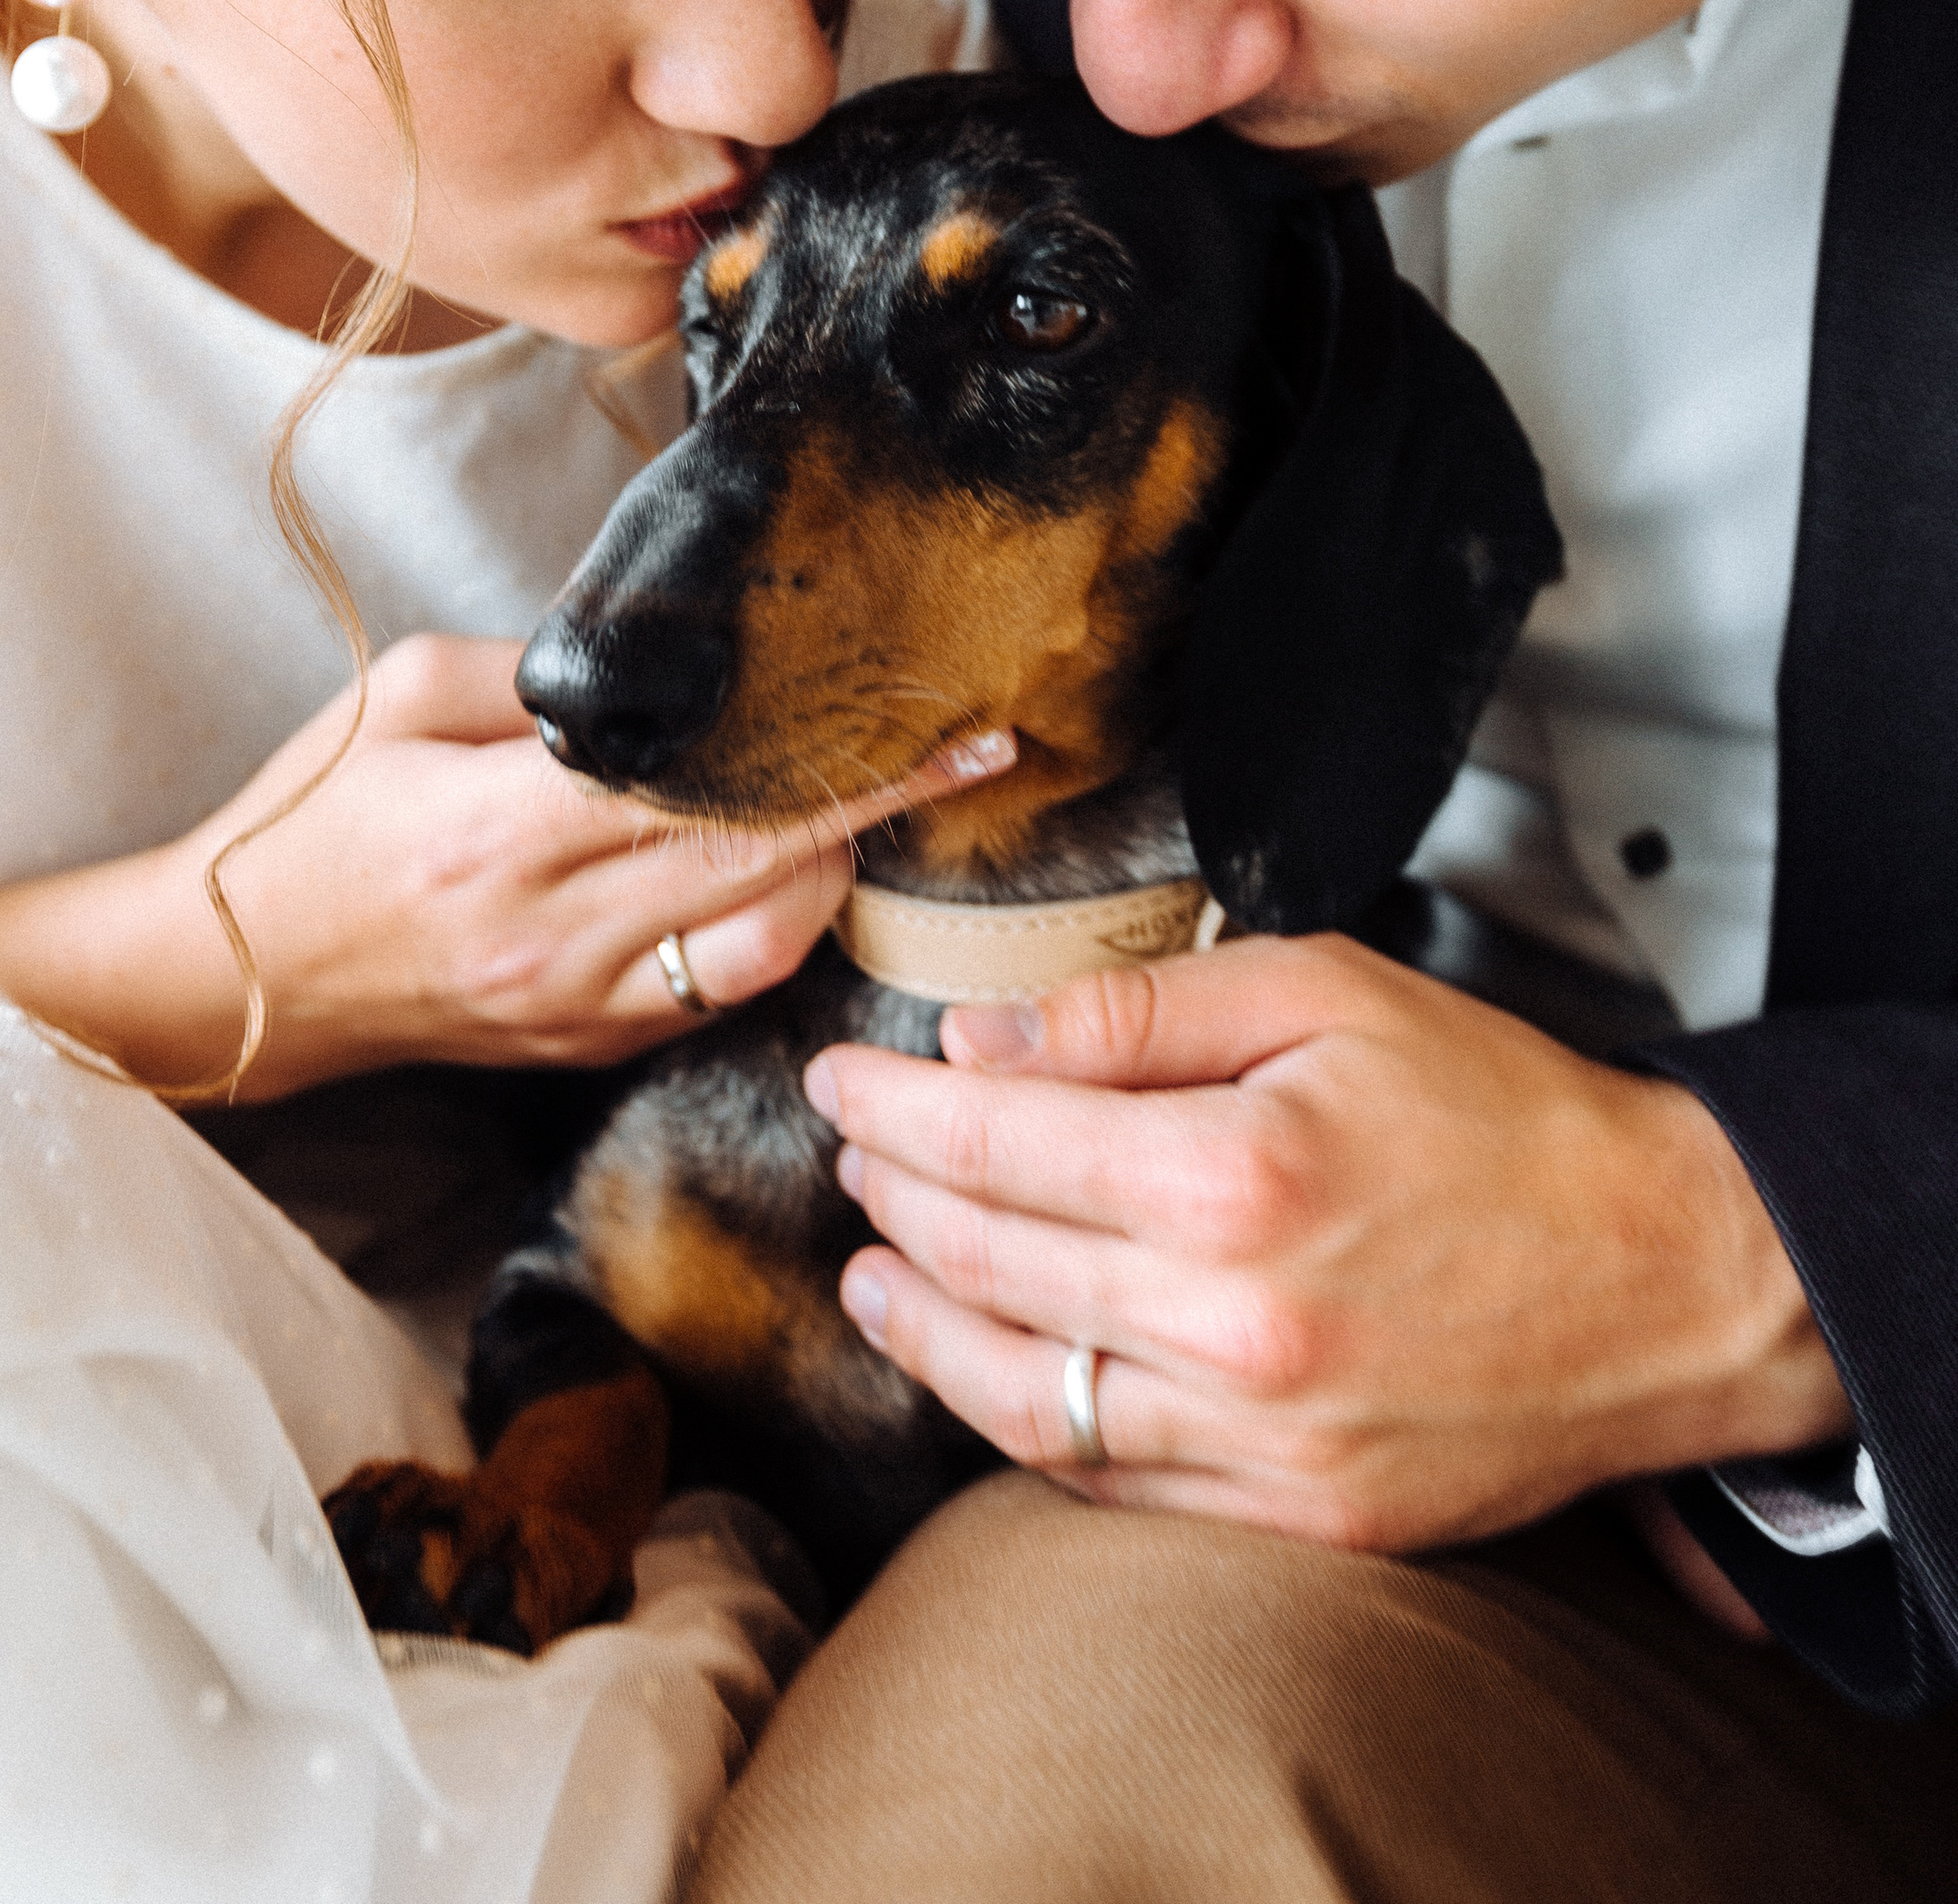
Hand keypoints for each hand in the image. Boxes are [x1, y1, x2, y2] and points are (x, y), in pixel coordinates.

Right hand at [0, 634, 1014, 1099]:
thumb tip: (658, 659)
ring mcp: (573, 1002)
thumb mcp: (403, 696)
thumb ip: (539, 676)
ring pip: (759, 945)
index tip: (944, 723)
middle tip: (965, 749)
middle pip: (762, 869)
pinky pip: (715, 991)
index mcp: (501, 832)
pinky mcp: (583, 1044)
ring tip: (873, 809)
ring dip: (834, 877)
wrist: (234, 977)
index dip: (842, 759)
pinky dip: (772, 931)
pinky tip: (793, 875)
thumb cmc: (311, 816)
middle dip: (879, 810)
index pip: (712, 791)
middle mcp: (550, 932)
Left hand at [804, 934, 1850, 1551]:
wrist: (1664, 1275)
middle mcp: (1232, 1324)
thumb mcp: (1327, 992)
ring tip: (872, 1275)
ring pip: (1024, 1394)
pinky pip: (1113, 1484)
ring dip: (925, 1329)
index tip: (843, 1080)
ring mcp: (1263, 1439)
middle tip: (856, 1153)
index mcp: (1234, 1175)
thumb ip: (1142, 1012)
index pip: (994, 1140)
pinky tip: (986, 1372)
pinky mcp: (1298, 1516)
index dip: (893, 1107)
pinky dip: (1025, 1425)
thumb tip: (981, 1036)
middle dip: (895, 1198)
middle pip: (989, 1261)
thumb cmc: (1503, 1116)